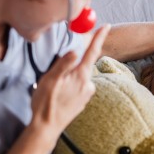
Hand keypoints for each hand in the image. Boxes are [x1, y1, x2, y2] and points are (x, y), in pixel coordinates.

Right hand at [30, 24, 110, 145]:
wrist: (47, 127)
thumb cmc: (46, 102)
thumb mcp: (50, 80)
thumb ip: (63, 64)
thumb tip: (75, 51)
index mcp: (80, 76)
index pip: (92, 52)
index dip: (99, 37)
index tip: (107, 26)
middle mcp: (88, 84)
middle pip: (82, 66)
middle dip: (69, 67)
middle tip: (54, 81)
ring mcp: (86, 94)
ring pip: (78, 78)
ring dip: (68, 79)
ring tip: (54, 91)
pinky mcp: (83, 102)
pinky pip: (77, 88)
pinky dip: (69, 88)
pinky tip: (59, 97)